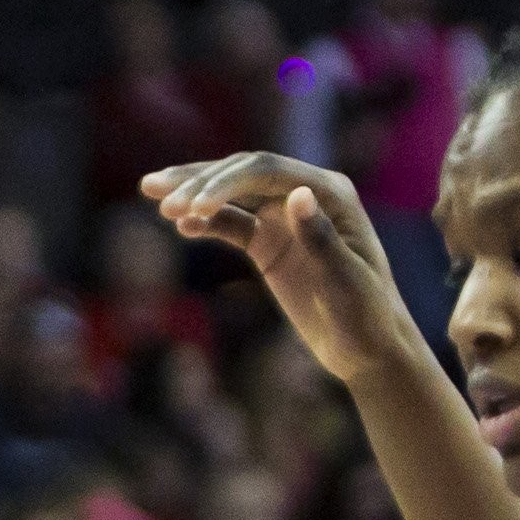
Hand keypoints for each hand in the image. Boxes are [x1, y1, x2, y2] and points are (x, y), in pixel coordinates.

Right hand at [143, 153, 422, 383]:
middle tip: (156, 196)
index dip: (224, 181)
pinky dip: (204, 221)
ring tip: (150, 192)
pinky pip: (231, 222)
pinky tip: (179, 225)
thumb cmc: (367, 316)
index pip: (266, 170)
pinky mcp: (270, 241)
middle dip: (197, 181)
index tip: (191, 206)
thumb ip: (321, 239)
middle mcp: (305, 194)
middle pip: (242, 172)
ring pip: (232, 193)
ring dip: (192, 192)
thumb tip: (297, 194)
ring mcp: (286, 216)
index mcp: (329, 192)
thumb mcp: (346, 282)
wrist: (368, 349)